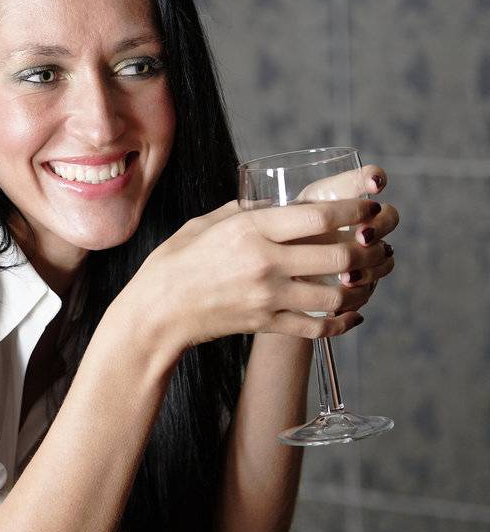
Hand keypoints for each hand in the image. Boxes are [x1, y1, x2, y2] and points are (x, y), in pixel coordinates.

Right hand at [127, 164, 398, 354]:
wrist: (154, 313)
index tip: (368, 207)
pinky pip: (316, 327)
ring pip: (336, 294)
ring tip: (368, 279)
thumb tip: (272, 205)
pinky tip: (351, 314)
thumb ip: (241, 213)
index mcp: (250, 230)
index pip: (319, 215)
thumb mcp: (202, 224)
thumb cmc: (172, 264)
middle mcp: (264, 262)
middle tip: (377, 244)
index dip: (354, 210)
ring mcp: (267, 296)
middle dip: (368, 249)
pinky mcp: (264, 323)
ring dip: (361, 287)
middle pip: (339, 254)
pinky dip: (341, 322)